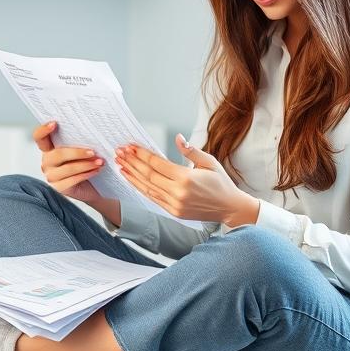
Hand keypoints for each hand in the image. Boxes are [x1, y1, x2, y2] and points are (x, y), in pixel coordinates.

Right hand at [33, 121, 104, 202]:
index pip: (39, 138)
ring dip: (86, 164)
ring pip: (67, 168)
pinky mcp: (58, 188)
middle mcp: (47, 162)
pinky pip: (72, 180)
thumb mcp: (82, 151)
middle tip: (93, 152)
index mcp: (49, 149)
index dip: (43, 130)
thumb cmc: (86, 165)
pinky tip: (95, 171)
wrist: (92, 187)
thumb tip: (90, 133)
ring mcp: (51, 176)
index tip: (55, 123)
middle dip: (78, 153)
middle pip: (58, 154)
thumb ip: (80, 142)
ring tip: (99, 162)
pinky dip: (86, 174)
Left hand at [114, 133, 259, 225]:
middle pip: (148, 175)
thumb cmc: (221, 183)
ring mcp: (174, 204)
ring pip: (147, 188)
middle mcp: (178, 192)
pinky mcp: (173, 212)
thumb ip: (191, 151)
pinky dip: (140, 188)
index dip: (142, 154)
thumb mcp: (209, 162)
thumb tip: (178, 138)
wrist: (229, 208)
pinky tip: (132, 180)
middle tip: (120, 152)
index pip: (157, 163)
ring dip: (132, 175)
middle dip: (132, 162)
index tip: (131, 146)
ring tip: (120, 164)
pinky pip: (152, 198)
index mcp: (186, 178)